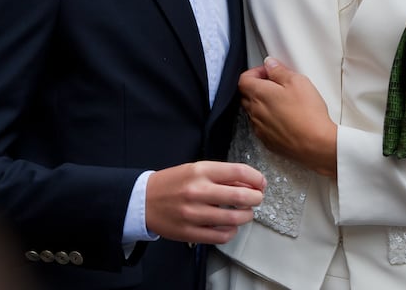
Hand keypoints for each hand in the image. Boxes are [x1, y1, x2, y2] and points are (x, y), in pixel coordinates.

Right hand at [145, 161, 264, 243]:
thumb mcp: (196, 169)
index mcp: (200, 171)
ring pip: (233, 219)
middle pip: (240, 196)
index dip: (256, 178)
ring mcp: (194, 214)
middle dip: (256, 198)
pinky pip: (220, 236)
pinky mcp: (190, 232)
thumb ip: (221, 175)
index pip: (238, 172)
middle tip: (257, 198)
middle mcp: (198, 191)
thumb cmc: (173, 182)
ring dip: (246, 216)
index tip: (261, 183)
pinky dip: (231, 232)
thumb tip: (249, 183)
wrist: (143, 200)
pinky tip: (230, 226)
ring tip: (245, 213)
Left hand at [240, 57, 336, 177]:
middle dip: (258, 87)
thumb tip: (270, 64)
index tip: (269, 72)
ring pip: (254, 111)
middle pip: (247, 95)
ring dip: (264, 104)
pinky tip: (286, 118)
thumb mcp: (297, 81)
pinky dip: (269, 120)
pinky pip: (262, 126)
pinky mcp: (268, 142)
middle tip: (276, 85)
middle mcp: (255, 112)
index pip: (244, 79)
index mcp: (259, 94)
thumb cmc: (307, 114)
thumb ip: (279, 70)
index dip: (255, 72)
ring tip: (284, 102)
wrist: (315, 144)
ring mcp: (260, 128)